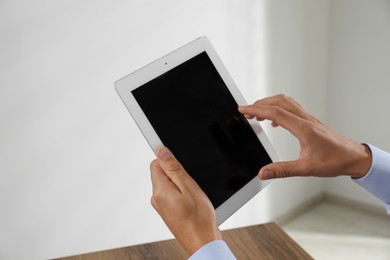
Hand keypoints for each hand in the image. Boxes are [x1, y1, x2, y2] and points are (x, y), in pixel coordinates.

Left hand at [150, 147, 221, 254]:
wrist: (202, 242)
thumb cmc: (199, 219)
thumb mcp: (189, 187)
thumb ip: (173, 168)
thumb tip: (161, 152)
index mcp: (160, 191)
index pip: (156, 163)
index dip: (169, 160)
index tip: (181, 166)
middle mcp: (157, 198)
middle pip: (162, 173)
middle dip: (177, 173)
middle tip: (190, 185)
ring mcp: (161, 206)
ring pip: (168, 184)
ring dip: (180, 184)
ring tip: (192, 196)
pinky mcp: (167, 211)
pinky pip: (171, 194)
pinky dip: (181, 194)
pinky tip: (191, 202)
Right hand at [238, 94, 371, 179]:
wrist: (353, 157)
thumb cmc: (335, 160)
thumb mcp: (306, 168)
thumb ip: (283, 170)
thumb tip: (263, 172)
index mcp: (303, 128)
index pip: (275, 113)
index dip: (257, 109)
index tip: (243, 109)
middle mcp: (305, 120)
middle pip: (279, 102)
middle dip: (260, 104)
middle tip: (246, 111)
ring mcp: (309, 119)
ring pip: (286, 102)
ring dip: (269, 104)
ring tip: (257, 113)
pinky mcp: (310, 122)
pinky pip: (292, 109)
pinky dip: (279, 109)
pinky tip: (275, 121)